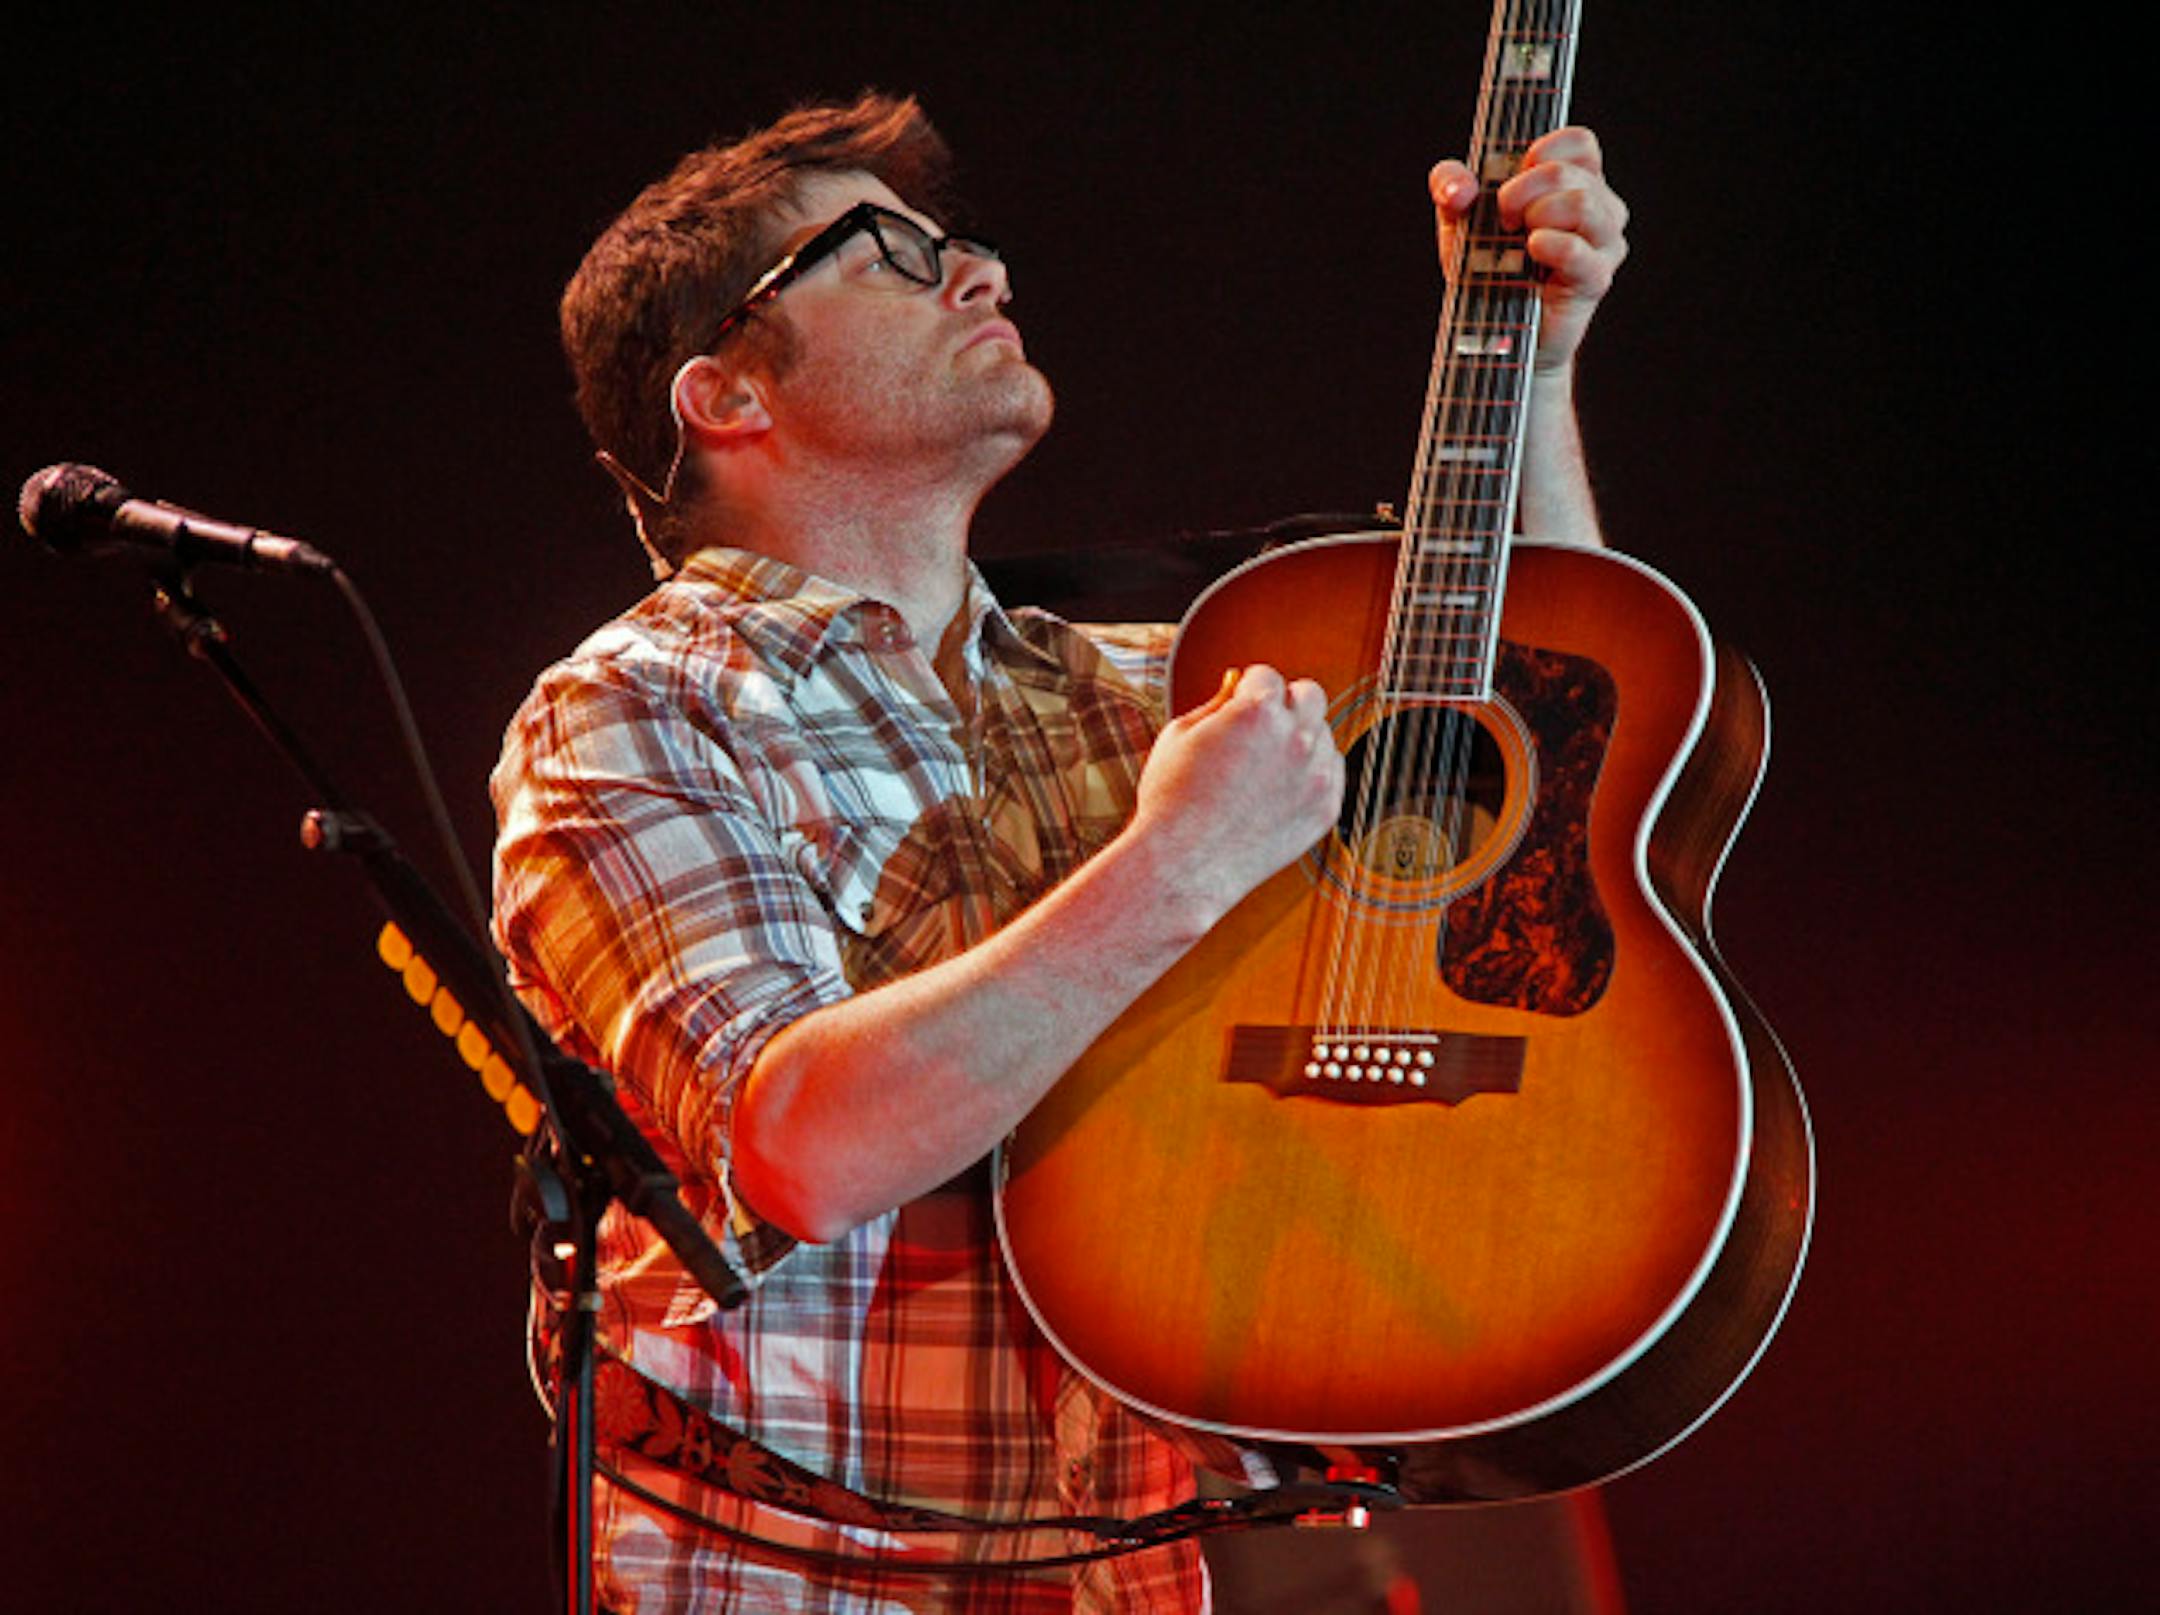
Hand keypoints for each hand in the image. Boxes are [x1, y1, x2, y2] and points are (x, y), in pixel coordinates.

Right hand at [1132, 664, 1344, 925]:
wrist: (1184, 866)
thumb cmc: (1172, 799)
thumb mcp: (1180, 734)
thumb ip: (1216, 703)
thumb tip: (1237, 684)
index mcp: (1258, 710)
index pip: (1268, 675)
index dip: (1247, 689)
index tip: (1237, 707)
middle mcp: (1296, 737)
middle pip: (1310, 694)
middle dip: (1285, 702)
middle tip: (1261, 726)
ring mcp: (1316, 774)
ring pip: (1323, 734)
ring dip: (1299, 740)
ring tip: (1262, 767)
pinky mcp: (1326, 808)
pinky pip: (1332, 772)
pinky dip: (1311, 773)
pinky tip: (1279, 788)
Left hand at [1430, 126, 1628, 373]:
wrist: (1493, 333)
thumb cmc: (1485, 268)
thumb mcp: (1459, 220)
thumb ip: (1449, 186)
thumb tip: (1458, 186)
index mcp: (1575, 183)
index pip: (1580, 142)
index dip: (1542, 150)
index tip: (1511, 177)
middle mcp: (1599, 208)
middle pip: (1570, 172)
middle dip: (1521, 190)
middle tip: (1502, 218)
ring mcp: (1604, 244)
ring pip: (1582, 203)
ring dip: (1537, 215)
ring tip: (1518, 239)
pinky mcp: (1595, 279)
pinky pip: (1577, 249)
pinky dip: (1548, 245)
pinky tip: (1530, 251)